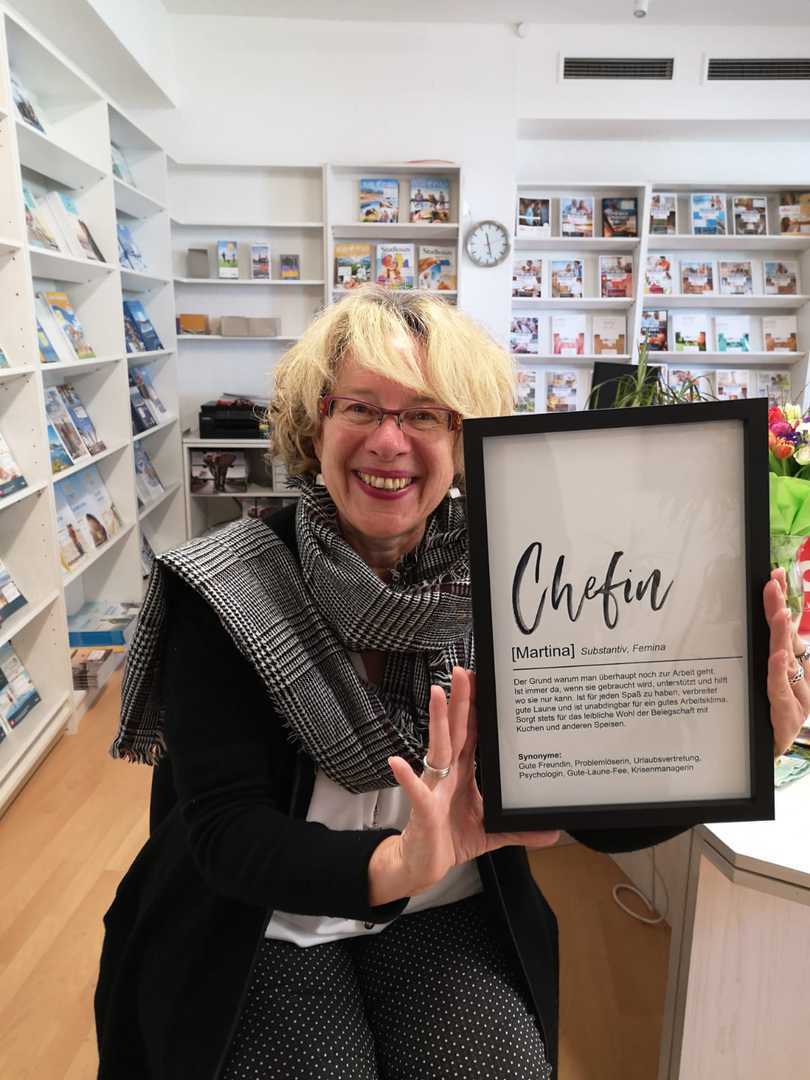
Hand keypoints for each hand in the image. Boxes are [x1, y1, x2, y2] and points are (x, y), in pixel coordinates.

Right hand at [377, 668, 558, 900]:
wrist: (424, 866)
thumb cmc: (451, 840)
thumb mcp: (491, 832)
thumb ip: (519, 830)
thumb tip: (553, 832)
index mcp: (463, 773)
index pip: (472, 733)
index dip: (477, 708)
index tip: (482, 681)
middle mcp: (447, 774)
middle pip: (456, 731)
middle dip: (459, 701)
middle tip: (462, 671)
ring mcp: (434, 788)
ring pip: (438, 749)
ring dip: (437, 721)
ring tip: (436, 694)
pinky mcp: (423, 810)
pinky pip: (416, 791)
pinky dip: (406, 777)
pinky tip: (397, 762)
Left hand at [765, 567, 809, 756]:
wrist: (767, 756)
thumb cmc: (765, 717)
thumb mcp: (761, 683)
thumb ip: (763, 658)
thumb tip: (761, 624)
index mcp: (787, 666)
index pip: (783, 628)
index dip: (780, 601)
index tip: (774, 574)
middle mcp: (794, 676)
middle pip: (785, 637)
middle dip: (779, 608)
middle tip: (773, 581)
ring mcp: (793, 695)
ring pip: (786, 660)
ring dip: (783, 635)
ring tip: (780, 612)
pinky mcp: (786, 715)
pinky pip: (780, 690)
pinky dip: (779, 672)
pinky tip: (779, 656)